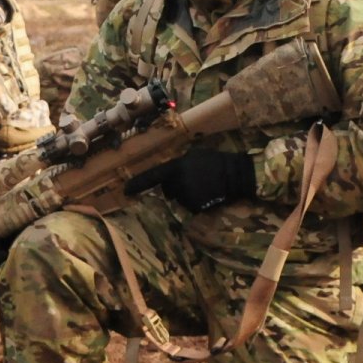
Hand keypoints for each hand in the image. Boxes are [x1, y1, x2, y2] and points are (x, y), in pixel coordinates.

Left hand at [124, 149, 255, 212]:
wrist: (236, 175)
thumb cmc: (216, 161)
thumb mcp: (195, 155)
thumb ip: (180, 163)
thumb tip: (171, 172)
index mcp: (176, 168)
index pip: (152, 177)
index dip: (138, 184)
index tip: (125, 191)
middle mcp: (177, 184)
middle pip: (169, 189)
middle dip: (176, 186)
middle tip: (195, 178)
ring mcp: (186, 197)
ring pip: (180, 198)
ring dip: (188, 193)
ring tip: (205, 184)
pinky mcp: (196, 207)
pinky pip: (191, 206)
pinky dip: (197, 201)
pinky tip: (208, 193)